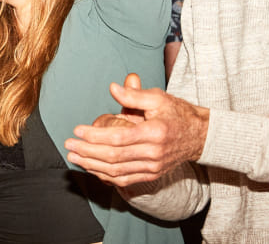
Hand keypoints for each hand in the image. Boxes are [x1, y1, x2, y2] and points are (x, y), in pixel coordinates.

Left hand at [64, 73, 208, 187]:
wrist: (199, 136)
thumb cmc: (176, 113)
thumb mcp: (159, 97)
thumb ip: (134, 94)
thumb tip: (112, 88)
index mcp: (155, 132)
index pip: (119, 138)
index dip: (95, 136)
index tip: (77, 131)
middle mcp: (154, 153)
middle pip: (114, 157)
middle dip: (87, 152)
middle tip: (68, 146)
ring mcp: (153, 167)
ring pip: (117, 171)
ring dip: (92, 166)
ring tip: (74, 158)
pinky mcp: (151, 174)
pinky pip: (124, 180)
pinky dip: (105, 176)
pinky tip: (91, 168)